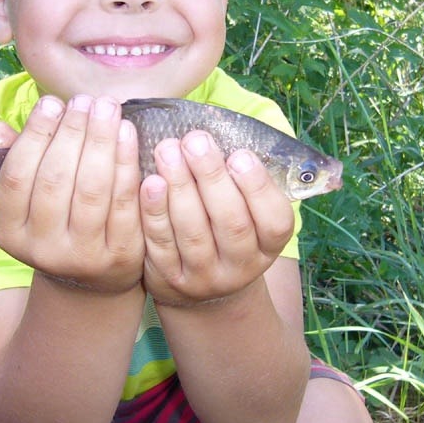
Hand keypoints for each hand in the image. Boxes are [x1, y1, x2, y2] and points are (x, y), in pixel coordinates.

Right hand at [0, 95, 144, 293]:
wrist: (91, 275)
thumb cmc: (56, 216)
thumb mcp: (26, 194)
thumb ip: (8, 158)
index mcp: (9, 231)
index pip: (17, 176)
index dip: (34, 135)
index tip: (52, 102)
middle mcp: (42, 249)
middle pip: (56, 180)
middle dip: (73, 132)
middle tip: (86, 100)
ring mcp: (82, 256)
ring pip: (92, 189)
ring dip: (101, 141)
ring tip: (107, 108)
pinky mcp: (120, 255)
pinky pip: (124, 202)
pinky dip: (127, 162)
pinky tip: (127, 132)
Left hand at [140, 130, 294, 306]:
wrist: (201, 290)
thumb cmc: (225, 227)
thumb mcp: (248, 213)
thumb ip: (243, 180)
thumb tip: (226, 133)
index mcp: (268, 245)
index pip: (275, 221)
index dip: (258, 188)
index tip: (239, 154)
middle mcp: (241, 266)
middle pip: (231, 223)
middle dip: (212, 177)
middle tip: (195, 140)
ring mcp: (204, 277)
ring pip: (193, 233)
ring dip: (179, 187)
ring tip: (167, 150)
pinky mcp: (169, 279)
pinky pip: (160, 245)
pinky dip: (154, 212)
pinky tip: (149, 182)